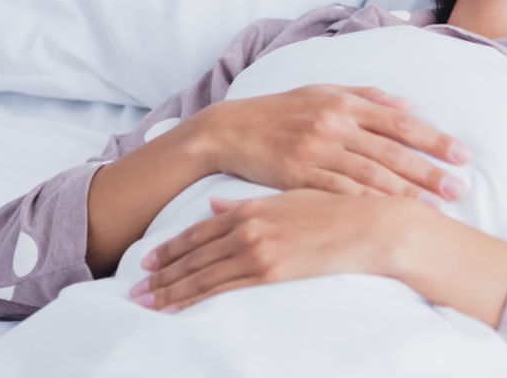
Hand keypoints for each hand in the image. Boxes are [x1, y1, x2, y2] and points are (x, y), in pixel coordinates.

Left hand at [128, 189, 415, 311]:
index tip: (149, 261)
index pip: (199, 230)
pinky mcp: (271, 272)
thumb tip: (216, 204)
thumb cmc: (337, 211)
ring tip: (146, 303)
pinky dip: (195, 298)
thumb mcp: (289, 198)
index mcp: (251, 207)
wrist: (370, 226)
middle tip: (135, 289)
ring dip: (170, 290)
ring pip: (202, 274)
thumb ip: (249, 202)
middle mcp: (248, 227)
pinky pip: (223, 288)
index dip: (171, 248)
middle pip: (193, 255)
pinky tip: (176, 308)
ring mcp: (258, 250)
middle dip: (161, 274)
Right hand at [191, 84, 471, 206]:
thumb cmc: (280, 110)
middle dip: (429, 170)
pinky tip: (390, 216)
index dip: (434, 139)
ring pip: (370, 174)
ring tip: (437, 206)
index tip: (462, 155)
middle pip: (392, 151)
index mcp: (344, 102)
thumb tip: (409, 105)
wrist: (229, 129)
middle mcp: (334, 125)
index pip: (400, 122)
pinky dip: (368, 204)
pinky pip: (340, 193)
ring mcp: (316, 151)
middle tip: (460, 188)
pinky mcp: (298, 175)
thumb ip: (366, 96)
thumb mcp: (322, 91)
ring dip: (406, 192)